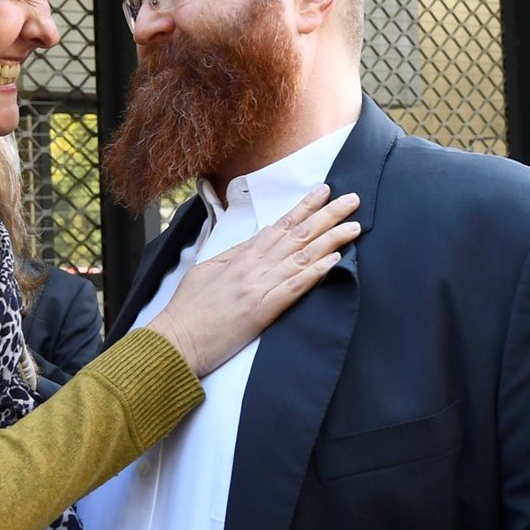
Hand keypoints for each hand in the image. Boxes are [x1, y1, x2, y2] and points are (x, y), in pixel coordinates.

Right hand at [148, 185, 359, 376]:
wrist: (176, 338)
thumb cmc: (188, 309)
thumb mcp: (207, 270)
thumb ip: (233, 254)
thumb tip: (255, 241)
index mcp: (239, 255)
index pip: (279, 225)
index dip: (304, 207)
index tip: (324, 192)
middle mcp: (252, 266)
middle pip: (297, 234)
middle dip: (327, 215)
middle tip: (353, 200)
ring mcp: (258, 287)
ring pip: (301, 256)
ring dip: (331, 239)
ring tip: (354, 227)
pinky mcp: (262, 311)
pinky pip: (295, 288)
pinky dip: (316, 272)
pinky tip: (335, 261)